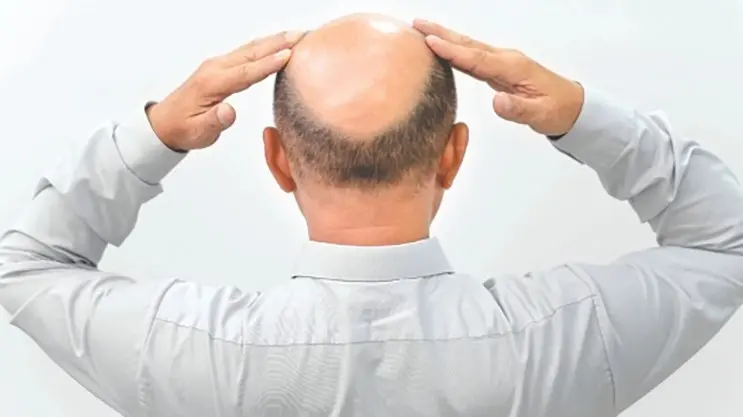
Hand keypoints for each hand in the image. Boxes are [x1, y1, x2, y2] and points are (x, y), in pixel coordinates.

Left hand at [147, 30, 304, 150]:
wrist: (165, 123)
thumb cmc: (183, 129)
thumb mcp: (199, 133)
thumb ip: (215, 121)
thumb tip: (229, 112)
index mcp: (211, 84)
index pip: (245, 72)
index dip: (268, 64)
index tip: (288, 55)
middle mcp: (215, 69)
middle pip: (251, 53)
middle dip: (278, 43)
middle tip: (302, 36)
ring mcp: (218, 65)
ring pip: (250, 49)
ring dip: (274, 40)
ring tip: (297, 35)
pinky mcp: (222, 66)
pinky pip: (247, 52)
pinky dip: (265, 45)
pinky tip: (277, 43)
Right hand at [413, 19, 583, 135]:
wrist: (573, 107)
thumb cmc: (557, 110)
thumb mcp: (541, 115)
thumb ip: (518, 109)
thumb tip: (496, 102)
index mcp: (513, 69)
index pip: (477, 59)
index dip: (453, 51)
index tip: (430, 42)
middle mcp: (506, 60)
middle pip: (469, 45)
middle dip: (442, 34)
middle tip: (417, 24)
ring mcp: (502, 63)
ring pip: (469, 48)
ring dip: (446, 38)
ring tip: (422, 30)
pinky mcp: (499, 70)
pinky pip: (472, 57)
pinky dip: (455, 51)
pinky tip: (443, 49)